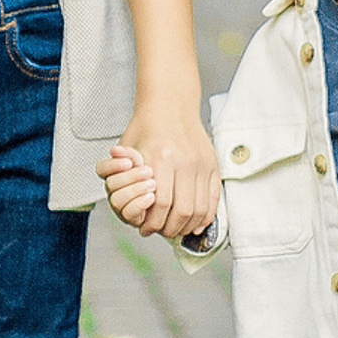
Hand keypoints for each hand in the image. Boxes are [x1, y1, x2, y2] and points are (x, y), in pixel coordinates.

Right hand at [98, 144, 159, 231]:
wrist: (173, 188)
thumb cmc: (159, 171)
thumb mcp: (147, 159)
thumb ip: (130, 155)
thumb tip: (115, 150)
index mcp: (114, 173)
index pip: (102, 168)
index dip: (113, 165)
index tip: (128, 162)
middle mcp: (115, 190)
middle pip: (110, 184)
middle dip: (130, 178)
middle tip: (148, 171)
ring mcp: (121, 205)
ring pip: (116, 201)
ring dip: (135, 191)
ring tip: (152, 184)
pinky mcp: (131, 218)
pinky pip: (128, 214)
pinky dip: (139, 205)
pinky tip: (150, 197)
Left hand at [115, 100, 215, 240]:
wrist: (170, 104)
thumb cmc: (145, 128)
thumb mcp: (127, 149)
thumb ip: (123, 179)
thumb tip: (132, 214)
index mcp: (161, 158)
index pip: (161, 204)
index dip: (153, 223)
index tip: (146, 229)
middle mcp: (185, 161)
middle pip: (183, 210)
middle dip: (170, 228)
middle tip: (161, 233)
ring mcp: (202, 163)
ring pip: (200, 209)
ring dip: (188, 226)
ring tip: (176, 230)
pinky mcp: (213, 164)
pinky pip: (214, 198)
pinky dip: (206, 216)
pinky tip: (195, 224)